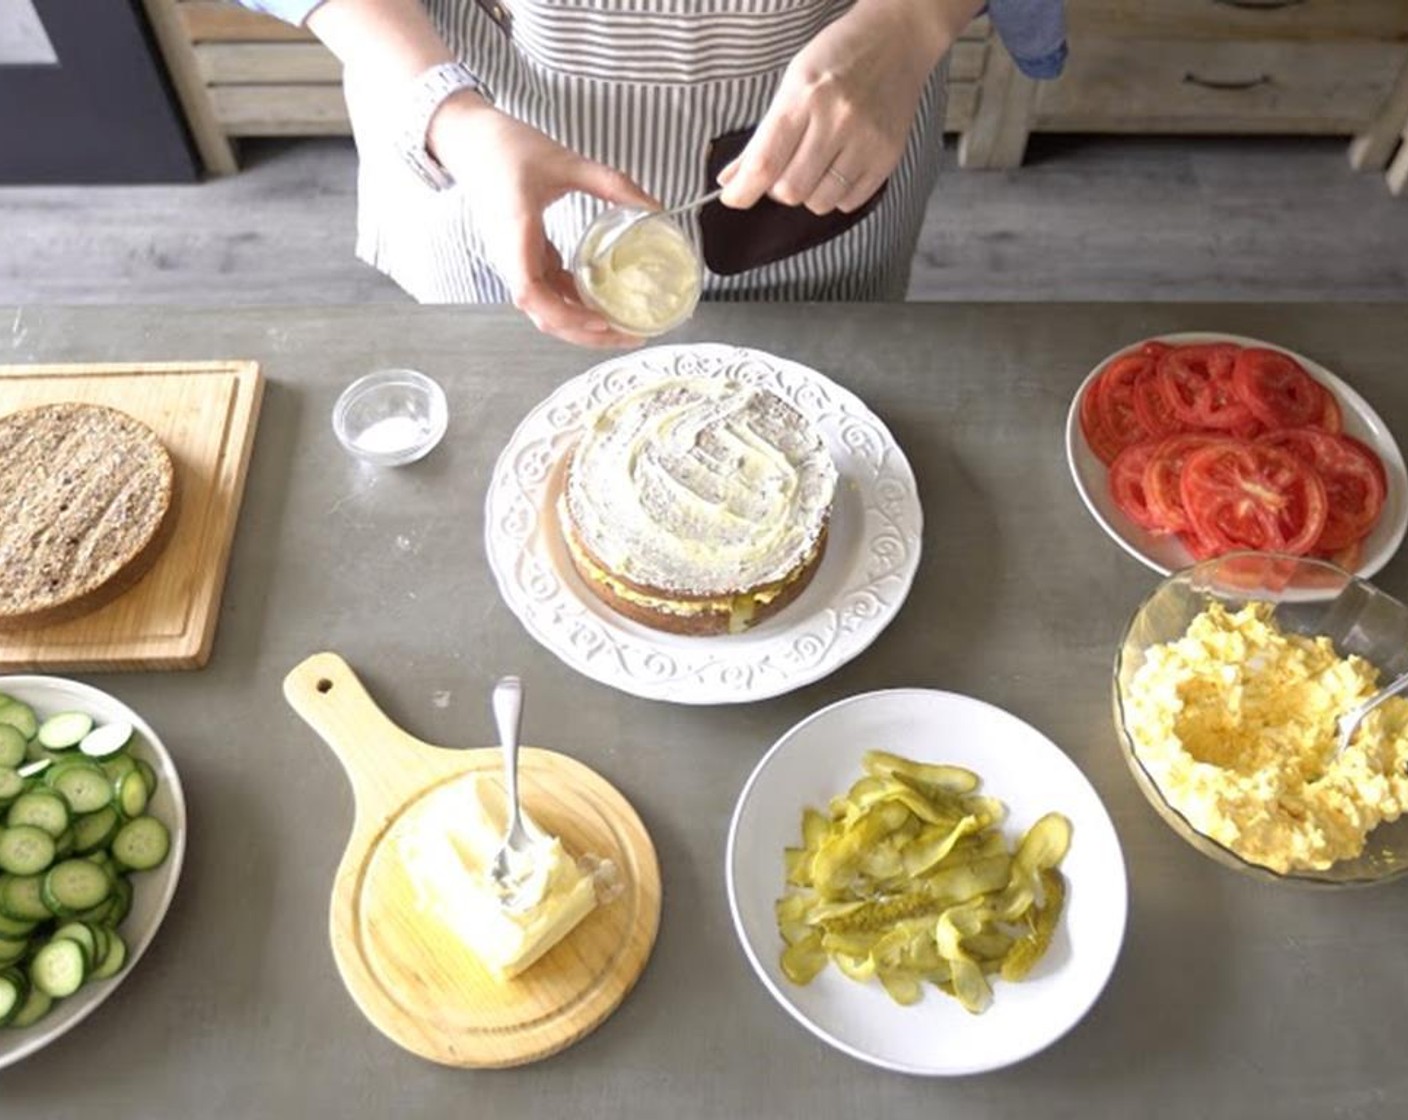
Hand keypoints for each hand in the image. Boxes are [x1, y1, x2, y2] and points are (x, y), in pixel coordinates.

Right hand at [428, 92, 657, 347]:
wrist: (471, 141)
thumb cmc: (509, 148)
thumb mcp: (567, 161)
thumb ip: (612, 184)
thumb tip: (657, 210)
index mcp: (517, 233)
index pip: (530, 292)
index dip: (564, 315)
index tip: (600, 320)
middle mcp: (512, 256)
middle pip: (543, 314)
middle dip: (585, 333)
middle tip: (630, 336)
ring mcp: (517, 260)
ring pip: (546, 308)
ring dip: (582, 324)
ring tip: (624, 328)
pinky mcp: (524, 257)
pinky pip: (549, 291)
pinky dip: (575, 304)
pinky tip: (605, 304)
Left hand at [718, 0, 957, 215]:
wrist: (896, 41)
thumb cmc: (837, 58)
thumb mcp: (791, 84)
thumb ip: (762, 137)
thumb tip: (732, 181)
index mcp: (805, 96)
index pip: (765, 162)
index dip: (742, 191)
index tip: (733, 198)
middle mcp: (837, 120)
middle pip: (791, 190)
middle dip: (778, 189)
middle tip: (784, 169)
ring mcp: (866, 141)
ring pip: (820, 202)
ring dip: (808, 194)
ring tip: (814, 166)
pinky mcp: (888, 156)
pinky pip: (849, 202)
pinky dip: (836, 195)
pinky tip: (837, 169)